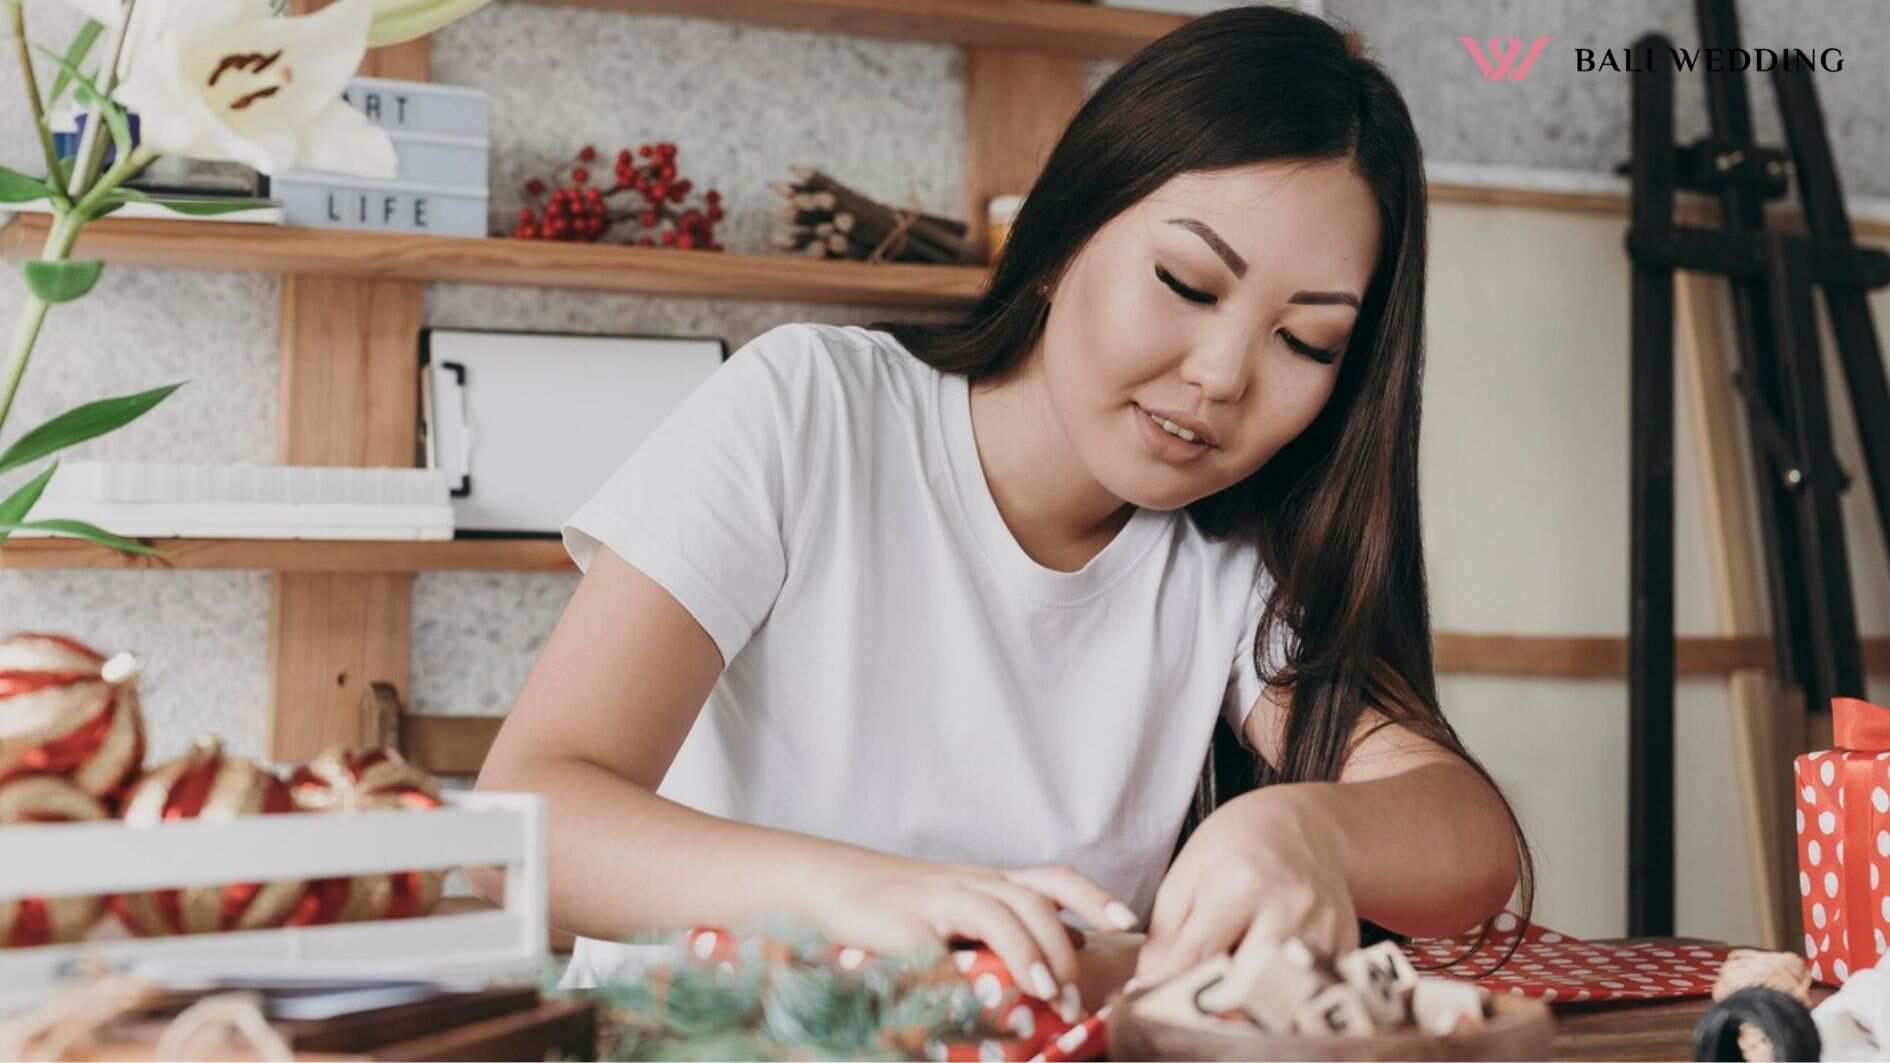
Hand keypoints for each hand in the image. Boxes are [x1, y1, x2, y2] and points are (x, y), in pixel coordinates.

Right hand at [806, 858, 1141, 1003]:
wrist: (835, 884)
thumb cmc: (909, 906)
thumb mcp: (971, 908)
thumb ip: (1019, 924)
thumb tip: (1083, 943)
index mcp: (992, 882)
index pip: (1054, 879)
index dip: (1094, 897)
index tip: (1129, 923)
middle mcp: (972, 883)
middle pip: (1034, 901)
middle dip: (1064, 949)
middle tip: (1077, 999)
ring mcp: (938, 900)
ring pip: (999, 912)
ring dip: (1031, 954)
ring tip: (1049, 993)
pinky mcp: (905, 925)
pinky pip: (942, 947)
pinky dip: (966, 972)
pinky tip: (978, 996)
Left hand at [1134, 786, 1357, 987]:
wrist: (1307, 824)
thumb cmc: (1239, 844)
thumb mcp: (1189, 870)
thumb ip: (1167, 930)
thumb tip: (1150, 982)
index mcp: (1241, 884)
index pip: (1198, 958)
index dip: (1168, 987)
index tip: (1150, 999)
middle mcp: (1289, 909)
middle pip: (1245, 987)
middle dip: (1214, 1005)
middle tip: (1196, 1000)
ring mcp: (1323, 930)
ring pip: (1281, 999)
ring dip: (1253, 1004)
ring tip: (1234, 986)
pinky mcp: (1345, 946)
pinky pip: (1311, 993)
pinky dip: (1285, 998)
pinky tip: (1268, 978)